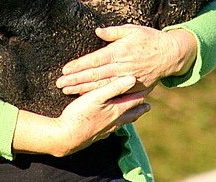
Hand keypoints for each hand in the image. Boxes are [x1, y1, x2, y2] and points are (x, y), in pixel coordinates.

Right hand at [13, 75, 149, 156]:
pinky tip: (112, 125)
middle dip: (139, 109)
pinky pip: (112, 129)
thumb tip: (133, 78)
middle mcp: (114, 122)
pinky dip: (117, 124)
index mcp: (116, 111)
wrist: (66, 137)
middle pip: (131, 114)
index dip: (142, 95)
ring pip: (122, 123)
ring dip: (129, 117)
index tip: (148, 90)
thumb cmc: (80, 114)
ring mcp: (106, 130)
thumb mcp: (97, 97)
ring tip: (134, 115)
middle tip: (147, 107)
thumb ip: (114, 87)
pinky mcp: (97, 135)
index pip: (134, 101)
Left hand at [55, 25, 198, 95]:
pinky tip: (87, 97)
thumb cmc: (150, 39)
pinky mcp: (133, 87)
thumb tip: (98, 31)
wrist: (170, 54)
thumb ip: (114, 32)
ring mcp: (127, 79)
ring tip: (67, 91)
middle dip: (75, 80)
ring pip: (101, 86)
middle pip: (94, 75)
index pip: (95, 60)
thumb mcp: (133, 29)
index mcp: (119, 52)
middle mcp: (122, 67)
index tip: (65, 69)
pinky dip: (100, 95)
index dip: (79, 65)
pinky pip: (114, 93)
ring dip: (83, 89)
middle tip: (60, 83)